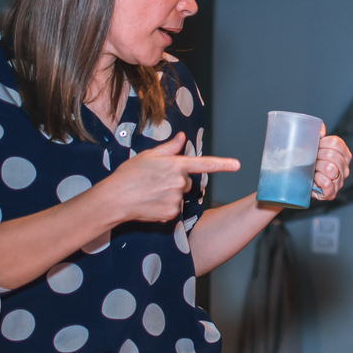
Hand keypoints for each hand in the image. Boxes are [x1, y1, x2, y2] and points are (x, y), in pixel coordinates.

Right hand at [107, 132, 238, 222]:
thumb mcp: (148, 156)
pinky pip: (174, 209)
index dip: (222, 164)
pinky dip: (165, 207)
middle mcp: (179, 182)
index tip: (237, 165)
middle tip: (154, 181)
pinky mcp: (172, 214)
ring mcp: (176, 199)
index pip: (204, 164)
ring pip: (180, 196)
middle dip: (175, 181)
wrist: (115, 199)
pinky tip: (151, 204)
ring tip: (150, 193)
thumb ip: (168, 148)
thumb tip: (181, 138)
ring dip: (169, 194)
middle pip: (187, 182)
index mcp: (175, 165)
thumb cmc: (128, 175)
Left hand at [310, 123, 351, 201]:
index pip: (336, 143)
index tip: (315, 147)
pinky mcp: (332, 193)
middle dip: (317, 156)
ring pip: (331, 169)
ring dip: (317, 168)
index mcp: (343, 153)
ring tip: (313, 170)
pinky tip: (314, 179)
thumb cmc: (307, 160)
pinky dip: (318, 180)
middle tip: (312, 160)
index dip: (321, 143)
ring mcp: (340, 181)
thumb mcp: (311, 143)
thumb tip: (321, 131)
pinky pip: (327, 184)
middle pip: (332, 155)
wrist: (298, 179)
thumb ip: (317, 132)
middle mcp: (345, 168)